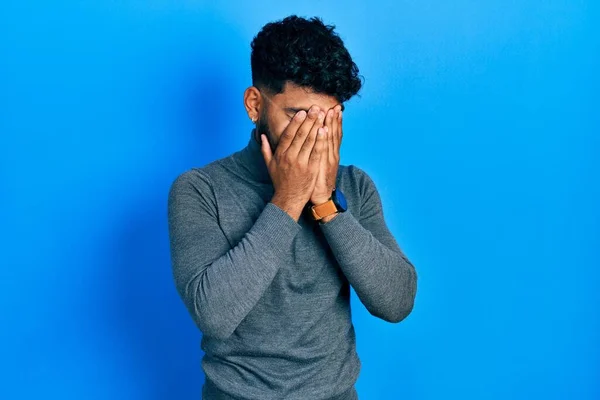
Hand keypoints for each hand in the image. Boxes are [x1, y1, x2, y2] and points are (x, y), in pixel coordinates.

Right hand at [261, 105, 326, 220]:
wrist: (289, 198)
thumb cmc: (280, 181)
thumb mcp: (269, 165)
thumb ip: (266, 149)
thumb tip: (262, 136)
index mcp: (281, 154)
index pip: (289, 134)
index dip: (296, 122)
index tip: (302, 112)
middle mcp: (290, 157)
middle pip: (300, 135)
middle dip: (309, 120)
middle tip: (316, 108)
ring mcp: (301, 163)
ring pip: (309, 141)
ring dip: (316, 127)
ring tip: (322, 115)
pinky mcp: (311, 169)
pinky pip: (317, 152)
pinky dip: (321, 141)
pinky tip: (325, 131)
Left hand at [310, 105, 342, 204]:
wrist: (321, 196)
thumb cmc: (318, 180)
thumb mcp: (319, 163)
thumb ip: (317, 150)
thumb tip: (316, 139)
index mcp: (330, 152)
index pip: (333, 133)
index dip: (334, 121)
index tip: (334, 108)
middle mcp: (332, 154)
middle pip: (334, 133)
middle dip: (334, 119)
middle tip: (336, 106)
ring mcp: (330, 159)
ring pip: (331, 139)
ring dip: (332, 124)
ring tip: (332, 111)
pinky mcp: (325, 166)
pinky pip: (325, 150)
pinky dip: (326, 139)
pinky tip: (326, 129)